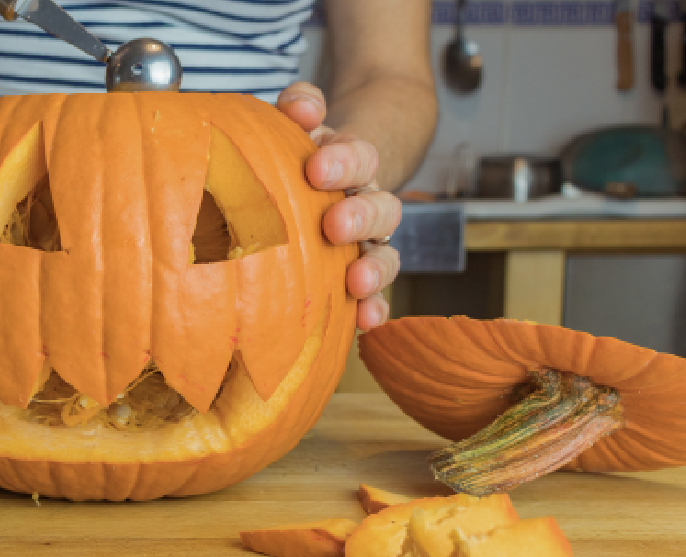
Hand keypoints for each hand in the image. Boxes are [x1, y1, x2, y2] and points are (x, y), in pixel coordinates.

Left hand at [275, 82, 401, 330]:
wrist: (321, 178)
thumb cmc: (299, 153)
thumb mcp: (299, 122)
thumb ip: (301, 106)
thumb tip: (302, 107)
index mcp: (351, 164)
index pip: (359, 157)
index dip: (344, 161)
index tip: (316, 168)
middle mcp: (367, 204)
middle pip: (381, 209)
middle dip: (360, 217)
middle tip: (334, 225)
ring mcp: (366, 244)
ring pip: (385, 255)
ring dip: (375, 269)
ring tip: (357, 282)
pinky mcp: (358, 279)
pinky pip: (374, 296)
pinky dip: (374, 308)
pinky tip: (363, 322)